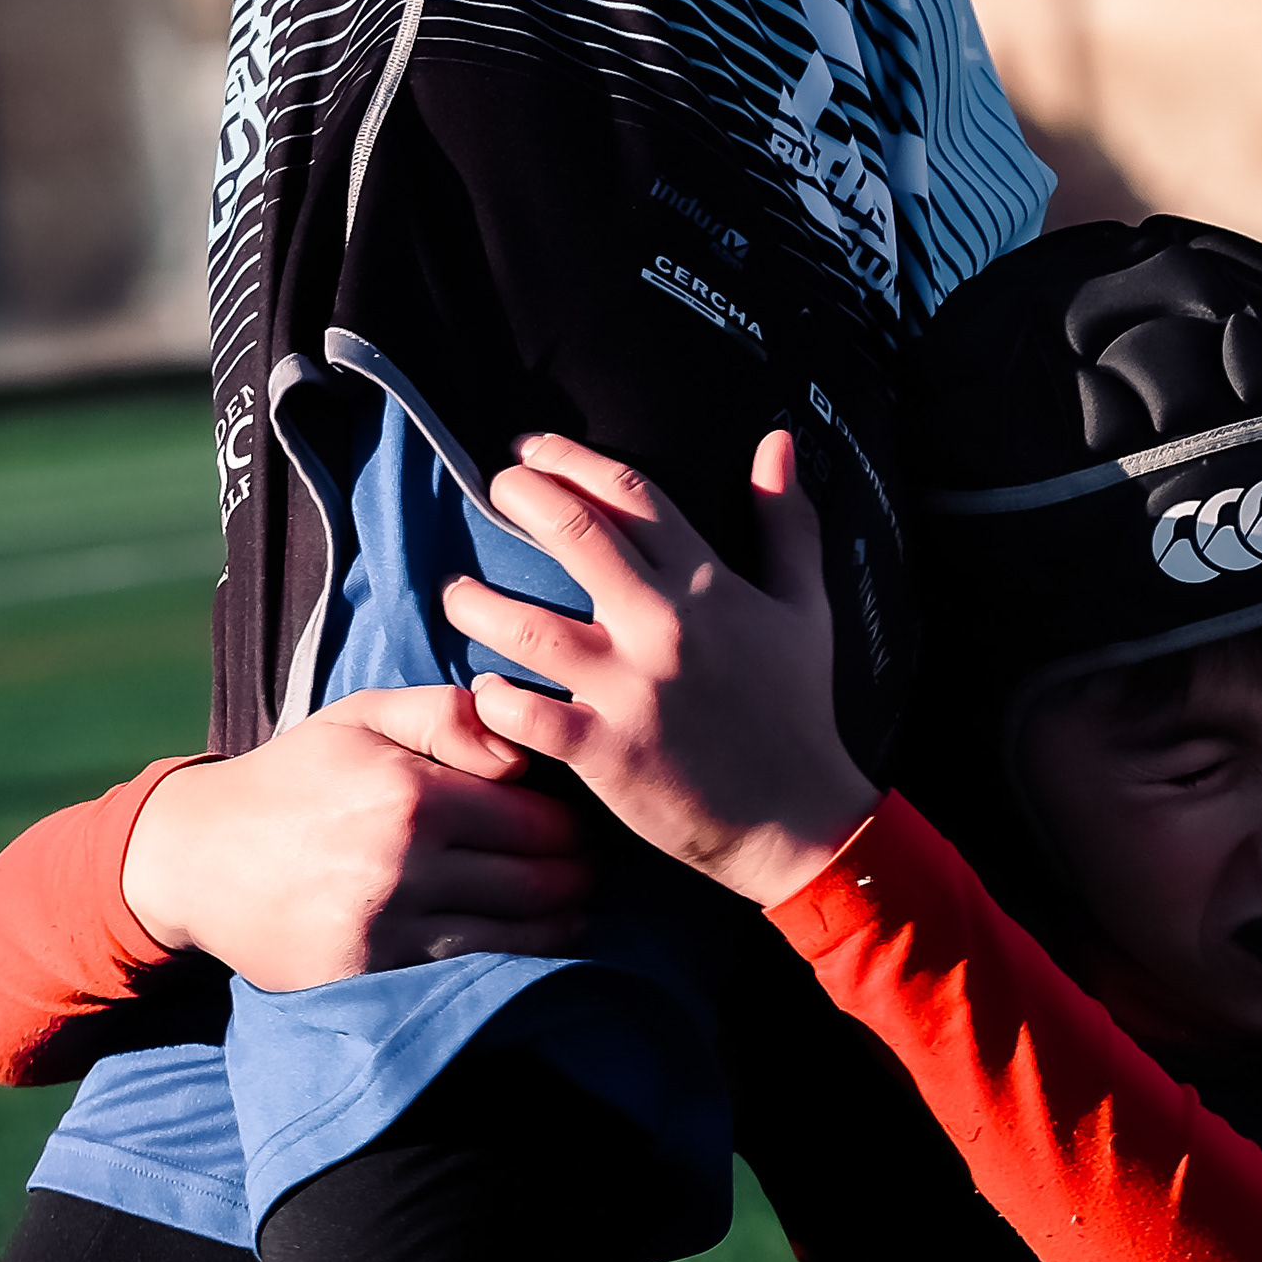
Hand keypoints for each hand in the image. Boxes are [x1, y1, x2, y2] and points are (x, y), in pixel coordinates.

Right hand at [118, 687, 585, 986]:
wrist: (196, 856)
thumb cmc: (296, 776)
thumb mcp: (363, 717)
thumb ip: (448, 714)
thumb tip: (520, 749)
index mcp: (411, 794)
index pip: (542, 822)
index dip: (575, 826)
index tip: (583, 825)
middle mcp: (402, 866)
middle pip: (543, 884)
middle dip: (580, 877)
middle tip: (591, 870)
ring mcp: (386, 930)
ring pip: (519, 939)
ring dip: (560, 926)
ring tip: (572, 908)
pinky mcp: (369, 976)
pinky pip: (469, 972)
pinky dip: (510, 961)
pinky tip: (523, 944)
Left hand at [448, 429, 874, 907]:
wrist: (798, 818)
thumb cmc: (797, 711)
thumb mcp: (805, 608)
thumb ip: (787, 522)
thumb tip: (778, 443)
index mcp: (708, 586)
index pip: (629, 494)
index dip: (569, 459)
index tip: (532, 451)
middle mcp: (664, 626)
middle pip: (571, 533)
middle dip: (517, 495)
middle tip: (490, 490)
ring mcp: (629, 689)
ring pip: (524, 624)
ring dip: (474, 601)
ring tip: (457, 593)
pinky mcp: (604, 751)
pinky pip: (521, 714)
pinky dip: (492, 699)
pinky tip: (486, 690)